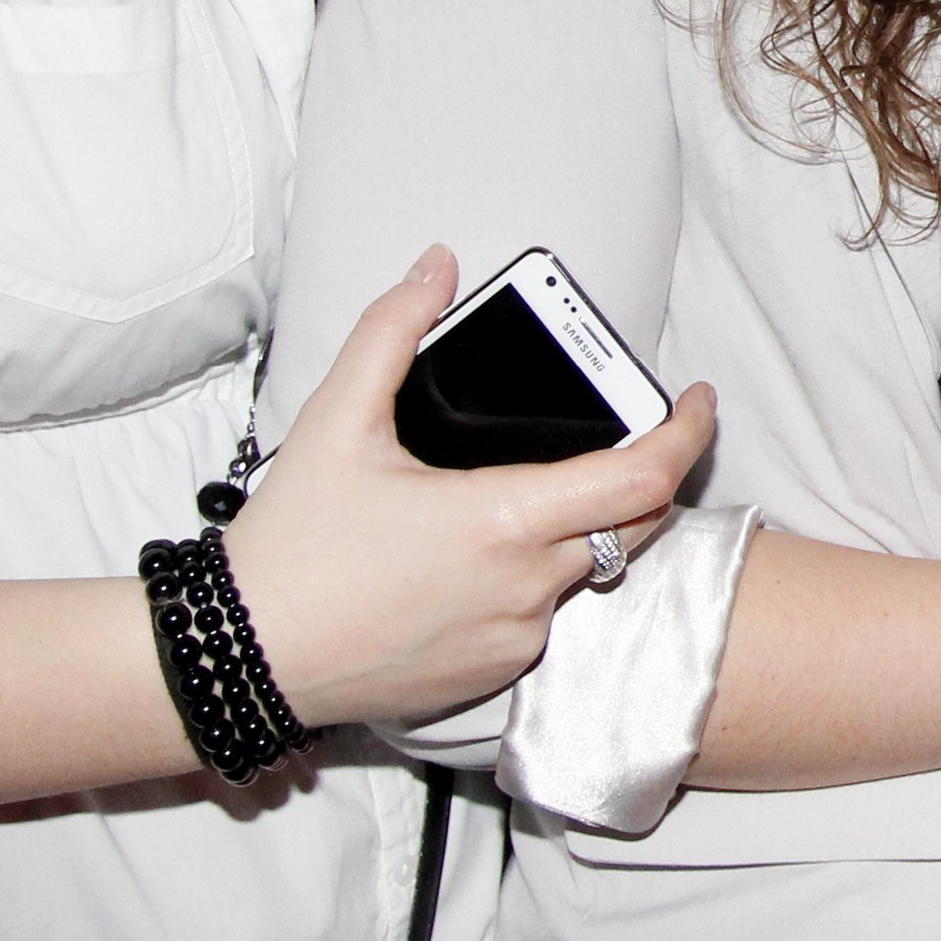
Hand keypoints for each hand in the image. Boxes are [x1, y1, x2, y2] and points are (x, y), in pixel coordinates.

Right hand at [222, 248, 719, 728]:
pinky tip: (486, 554)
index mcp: (504, 520)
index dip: (689, 432)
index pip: (645, 477)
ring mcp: (516, 637)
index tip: (698, 399)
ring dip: (580, 528)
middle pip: (637, 523)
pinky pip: (544, 615)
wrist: (242, 657)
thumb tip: (435, 268)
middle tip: (632, 434)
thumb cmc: (290, 548)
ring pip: (587, 569)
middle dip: (647, 474)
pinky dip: (535, 577)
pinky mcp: (495, 672)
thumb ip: (392, 332)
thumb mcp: (336, 422)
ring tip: (532, 491)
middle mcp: (527, 586)